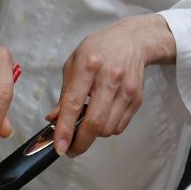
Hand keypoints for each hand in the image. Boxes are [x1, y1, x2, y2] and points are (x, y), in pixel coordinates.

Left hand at [47, 15, 174, 156]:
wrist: (132, 40)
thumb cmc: (99, 49)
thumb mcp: (74, 63)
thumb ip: (64, 93)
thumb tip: (54, 119)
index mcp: (88, 66)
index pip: (73, 103)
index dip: (65, 129)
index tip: (59, 146)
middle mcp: (109, 78)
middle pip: (95, 122)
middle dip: (81, 143)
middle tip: (70, 148)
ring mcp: (126, 90)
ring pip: (108, 129)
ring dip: (94, 134)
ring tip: (86, 123)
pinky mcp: (136, 99)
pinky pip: (119, 126)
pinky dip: (107, 129)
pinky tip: (101, 116)